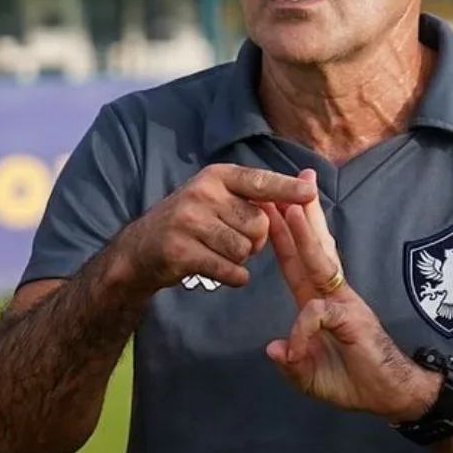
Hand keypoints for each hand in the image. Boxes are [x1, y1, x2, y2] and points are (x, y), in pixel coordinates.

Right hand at [107, 164, 318, 295]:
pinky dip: (233, 276)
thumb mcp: (218, 196)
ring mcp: (189, 221)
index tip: (311, 192)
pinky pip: (229, 269)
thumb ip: (259, 193)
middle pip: (258, 224)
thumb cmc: (191, 222)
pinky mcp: (181, 251)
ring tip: (218, 251)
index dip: (286, 188)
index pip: (259, 181)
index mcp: (216, 176)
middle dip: (255, 240)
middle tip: (231, 239)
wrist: (141, 249)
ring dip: (240, 258)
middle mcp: (202, 193)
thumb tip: (308, 185)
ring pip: (245, 249)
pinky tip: (219, 270)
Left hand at [264, 179, 438, 421]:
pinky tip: (296, 345)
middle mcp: (333, 294)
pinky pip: (318, 316)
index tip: (272, 207)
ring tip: (288, 209)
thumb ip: (292, 362)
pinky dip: (303, 329)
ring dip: (304, 235)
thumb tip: (273, 348)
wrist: (393, 395)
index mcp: (319, 303)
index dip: (284, 236)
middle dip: (298, 215)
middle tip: (286, 181)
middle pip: (312, 248)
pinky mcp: (353, 319)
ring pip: (320, 263)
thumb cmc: (354, 381)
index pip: (298, 262)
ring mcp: (344, 303)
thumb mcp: (310, 376)